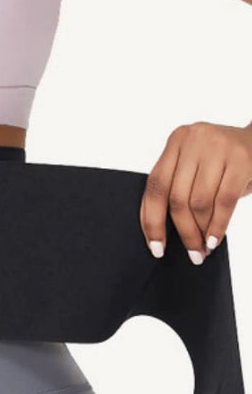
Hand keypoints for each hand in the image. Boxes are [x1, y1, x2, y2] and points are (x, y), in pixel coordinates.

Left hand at [140, 121, 251, 263]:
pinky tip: (215, 239)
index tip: (155, 246)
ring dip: (201, 231)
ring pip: (200, 202)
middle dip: (183, 231)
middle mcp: (194, 139)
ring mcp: (218, 147)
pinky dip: (218, 225)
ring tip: (204, 248)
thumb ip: (179, 186)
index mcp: (176, 140)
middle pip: (177, 197)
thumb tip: (163, 232)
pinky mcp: (242, 159)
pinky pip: (225, 201)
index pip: (155, 185)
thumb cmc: (225, 162)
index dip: (151, 219)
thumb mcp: (198, 166)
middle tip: (190, 254)